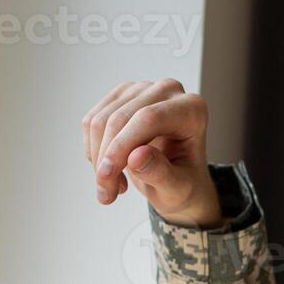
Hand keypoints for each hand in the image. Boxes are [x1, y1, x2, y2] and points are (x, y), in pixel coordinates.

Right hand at [81, 78, 222, 227]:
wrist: (179, 178)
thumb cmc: (184, 183)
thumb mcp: (178, 189)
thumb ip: (161, 173)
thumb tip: (135, 156)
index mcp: (191, 109)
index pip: (148, 118)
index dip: (121, 146)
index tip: (106, 176)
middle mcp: (168, 90)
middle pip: (120, 118)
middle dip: (106, 159)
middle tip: (106, 194)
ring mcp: (142, 89)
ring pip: (100, 120)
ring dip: (97, 159)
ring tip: (112, 187)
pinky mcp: (121, 96)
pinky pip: (91, 121)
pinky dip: (93, 150)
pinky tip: (110, 169)